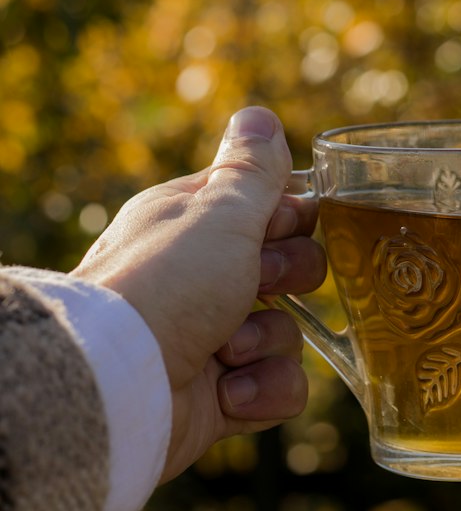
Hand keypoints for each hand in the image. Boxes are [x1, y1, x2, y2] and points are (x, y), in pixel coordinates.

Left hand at [74, 107, 327, 481]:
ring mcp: (214, 338)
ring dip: (266, 340)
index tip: (280, 223)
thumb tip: (259, 116)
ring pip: (288, 330)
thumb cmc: (168, 284)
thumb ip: (253, 169)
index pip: (270, 206)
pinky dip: (262, 389)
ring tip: (225, 349)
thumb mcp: (220, 212)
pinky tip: (229, 390)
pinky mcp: (223, 395)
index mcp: (196, 225)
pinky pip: (279, 386)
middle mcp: (203, 279)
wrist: (119, 385)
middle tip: (259, 282)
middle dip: (287, 276)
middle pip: (292, 267)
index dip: (289, 215)